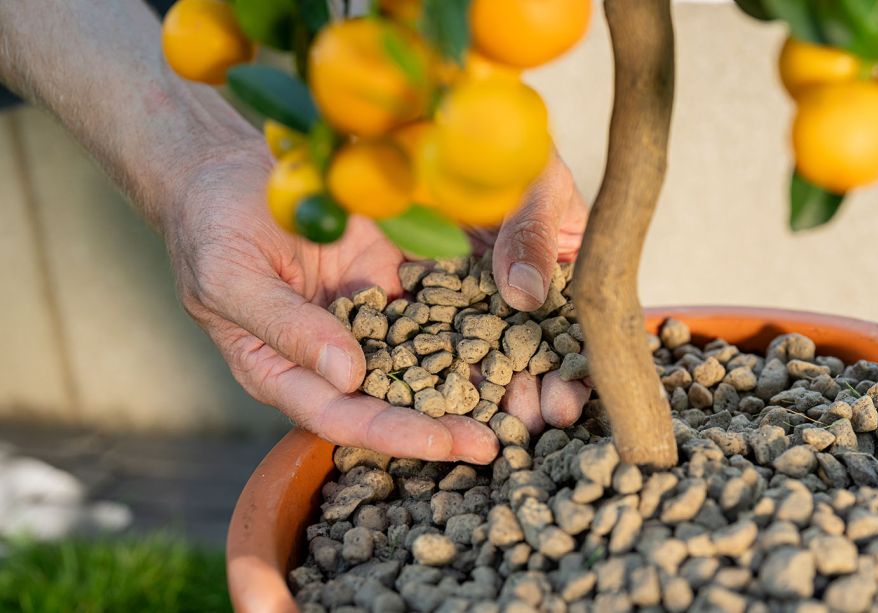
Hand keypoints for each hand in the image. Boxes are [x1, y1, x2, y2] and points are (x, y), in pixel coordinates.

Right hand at [164, 144, 588, 463]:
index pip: (340, 416)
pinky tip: (508, 331)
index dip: (392, 434)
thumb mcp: (232, 278)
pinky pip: (432, 306)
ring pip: (419, 361)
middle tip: (497, 439)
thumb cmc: (212, 227)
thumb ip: (286, 329)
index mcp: (284, 371)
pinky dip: (467, 322)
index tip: (445, 444)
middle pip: (389, 401)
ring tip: (519, 399)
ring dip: (464, 381)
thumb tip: (346, 376)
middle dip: (441, 423)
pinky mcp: (390, 282)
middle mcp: (330, 356)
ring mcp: (364, 320)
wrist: (230, 171)